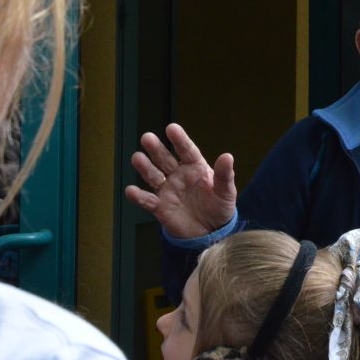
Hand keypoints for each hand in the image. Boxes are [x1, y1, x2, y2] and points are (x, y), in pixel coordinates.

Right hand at [124, 123, 237, 237]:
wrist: (211, 232)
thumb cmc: (220, 207)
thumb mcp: (226, 191)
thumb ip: (225, 175)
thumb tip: (228, 156)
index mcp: (195, 167)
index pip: (187, 151)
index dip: (179, 139)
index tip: (171, 128)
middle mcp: (179, 175)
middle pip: (165, 159)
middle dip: (156, 149)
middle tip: (147, 137)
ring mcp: (168, 190)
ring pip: (153, 176)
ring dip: (145, 167)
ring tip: (137, 158)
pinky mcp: (160, 207)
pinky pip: (148, 201)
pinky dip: (139, 196)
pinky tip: (131, 191)